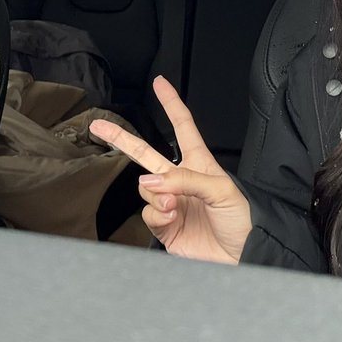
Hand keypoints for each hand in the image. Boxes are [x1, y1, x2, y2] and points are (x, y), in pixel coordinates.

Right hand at [90, 76, 250, 263]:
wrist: (243, 257)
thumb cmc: (243, 220)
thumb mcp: (221, 190)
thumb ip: (184, 180)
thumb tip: (149, 179)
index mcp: (200, 164)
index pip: (182, 126)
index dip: (171, 104)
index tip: (160, 84)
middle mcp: (181, 181)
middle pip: (145, 153)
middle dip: (121, 138)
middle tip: (98, 126)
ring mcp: (171, 204)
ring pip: (145, 188)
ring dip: (156, 195)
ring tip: (174, 207)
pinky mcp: (165, 227)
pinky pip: (148, 214)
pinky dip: (157, 215)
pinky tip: (171, 219)